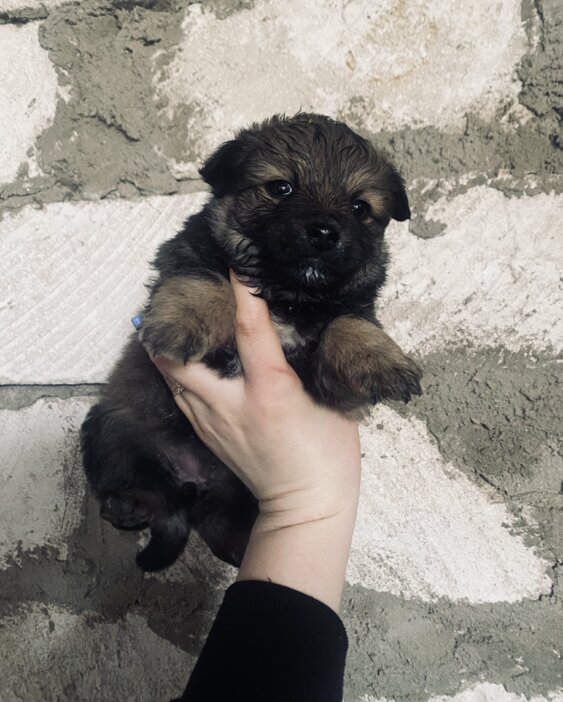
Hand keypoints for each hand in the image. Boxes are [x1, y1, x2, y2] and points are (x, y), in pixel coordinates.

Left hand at [151, 272, 360, 530]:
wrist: (305, 510)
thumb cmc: (329, 457)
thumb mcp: (332, 402)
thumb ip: (311, 366)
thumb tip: (301, 333)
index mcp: (270, 391)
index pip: (250, 328)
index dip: (243, 291)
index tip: (235, 262)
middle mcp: (230, 404)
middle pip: (179, 358)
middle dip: (171, 326)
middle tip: (176, 300)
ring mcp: (212, 423)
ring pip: (172, 378)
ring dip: (170, 351)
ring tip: (176, 325)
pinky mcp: (207, 437)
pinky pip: (181, 397)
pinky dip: (178, 375)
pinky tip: (187, 364)